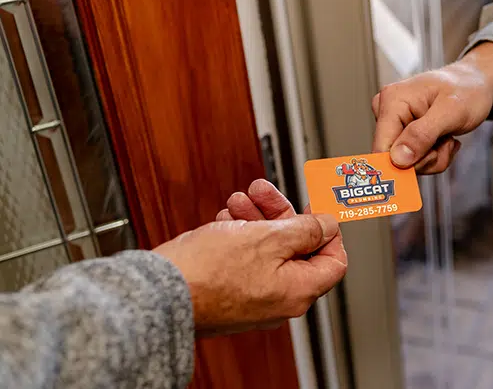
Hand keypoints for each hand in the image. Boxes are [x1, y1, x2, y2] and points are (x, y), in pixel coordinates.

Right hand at [154, 187, 346, 336]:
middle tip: (265, 193)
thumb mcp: (268, 237)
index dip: (328, 231)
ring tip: (239, 200)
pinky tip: (225, 218)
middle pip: (297, 249)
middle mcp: (279, 301)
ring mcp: (253, 299)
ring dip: (256, 219)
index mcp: (298, 291)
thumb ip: (305, 230)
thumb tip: (329, 225)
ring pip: (268, 250)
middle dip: (281, 214)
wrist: (158, 292)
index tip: (317, 209)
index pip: (334, 261)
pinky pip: (245, 259)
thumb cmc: (208, 272)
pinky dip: (239, 235)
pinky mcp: (229, 294)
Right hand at [372, 42, 492, 173]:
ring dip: (433, 157)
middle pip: (395, 159)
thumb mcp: (451, 112)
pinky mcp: (403, 133)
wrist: (476, 84)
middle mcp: (387, 111)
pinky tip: (444, 139)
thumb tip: (397, 159)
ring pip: (407, 163)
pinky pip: (414, 160)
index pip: (381, 148)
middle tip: (446, 141)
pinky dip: (434, 156)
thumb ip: (422, 134)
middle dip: (426, 158)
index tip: (431, 158)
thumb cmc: (467, 90)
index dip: (403, 163)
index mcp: (392, 101)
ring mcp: (395, 123)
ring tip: (447, 136)